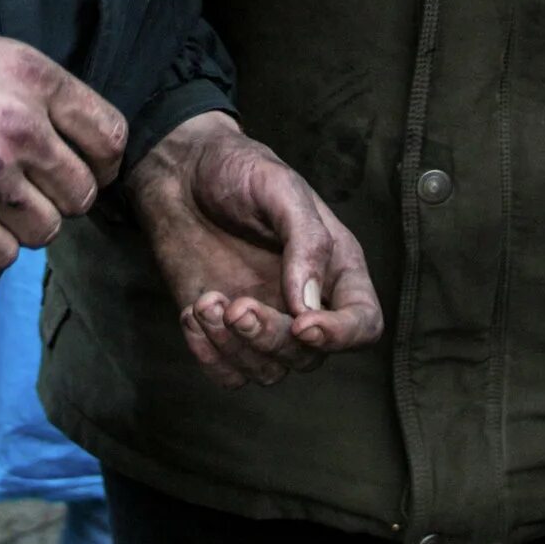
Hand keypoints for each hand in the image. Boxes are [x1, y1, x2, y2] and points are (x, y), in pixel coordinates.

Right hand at [0, 5, 126, 270]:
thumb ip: (36, 92)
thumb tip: (77, 138)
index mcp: (32, 76)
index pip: (110, 138)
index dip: (101, 161)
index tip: (84, 168)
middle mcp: (18, 125)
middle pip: (81, 193)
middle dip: (58, 195)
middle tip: (24, 186)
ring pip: (45, 231)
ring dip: (21, 224)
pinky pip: (0, 257)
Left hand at [128, 112, 381, 389]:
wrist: (181, 171)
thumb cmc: (239, 170)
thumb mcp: (280, 189)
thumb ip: (304, 241)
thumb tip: (310, 303)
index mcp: (336, 268)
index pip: (363, 324)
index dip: (341, 336)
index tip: (303, 326)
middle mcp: (305, 304)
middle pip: (309, 355)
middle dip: (271, 338)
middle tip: (235, 306)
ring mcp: (264, 320)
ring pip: (268, 371)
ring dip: (235, 348)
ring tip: (205, 303)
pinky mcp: (223, 330)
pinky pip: (228, 373)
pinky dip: (209, 357)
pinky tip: (191, 312)